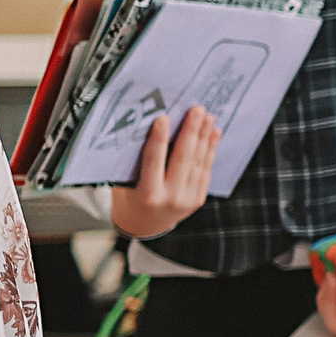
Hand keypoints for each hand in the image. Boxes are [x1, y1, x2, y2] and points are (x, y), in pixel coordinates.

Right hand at [110, 106, 220, 238]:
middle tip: (197, 110)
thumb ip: (133, 162)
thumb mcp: (122, 183)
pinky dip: (210, 150)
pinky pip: (205, 170)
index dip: (159, 139)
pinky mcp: (198, 199)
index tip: (164, 118)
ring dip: (204, 137)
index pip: (153, 161)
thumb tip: (142, 128)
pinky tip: (213, 134)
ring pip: (198, 162)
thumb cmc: (128, 199)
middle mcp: (171, 197)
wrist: (144, 226)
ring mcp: (188, 199)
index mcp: (148, 194)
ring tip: (208, 117)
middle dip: (191, 131)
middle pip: (183, 158)